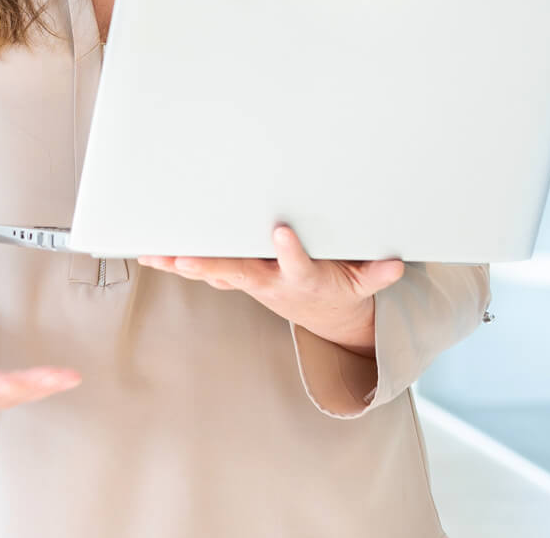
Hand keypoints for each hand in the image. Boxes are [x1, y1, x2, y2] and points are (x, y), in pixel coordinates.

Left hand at [137, 225, 405, 352]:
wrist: (327, 319)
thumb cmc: (342, 288)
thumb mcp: (364, 284)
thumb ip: (377, 274)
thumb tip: (398, 264)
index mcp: (303, 279)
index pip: (298, 265)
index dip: (290, 252)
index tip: (282, 231)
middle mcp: (271, 283)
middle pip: (239, 273)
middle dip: (211, 263)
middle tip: (184, 256)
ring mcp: (250, 282)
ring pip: (213, 271)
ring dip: (183, 264)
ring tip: (154, 253)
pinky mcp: (236, 278)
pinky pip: (204, 268)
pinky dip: (178, 261)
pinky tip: (152, 252)